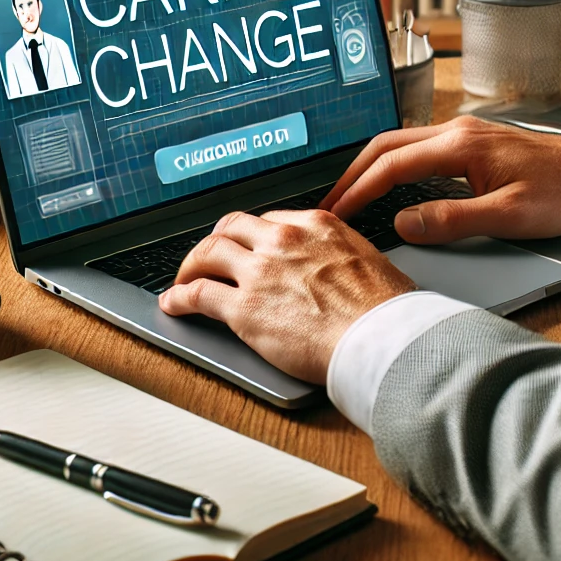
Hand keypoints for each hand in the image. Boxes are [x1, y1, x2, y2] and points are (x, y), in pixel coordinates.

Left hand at [159, 209, 414, 383]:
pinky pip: (199, 295)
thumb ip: (343, 257)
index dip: (253, 237)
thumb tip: (341, 268)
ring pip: (208, 253)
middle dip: (216, 241)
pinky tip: (174, 303)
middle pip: (232, 228)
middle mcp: (283, 240)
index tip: (248, 248)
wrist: (381, 339)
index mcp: (316, 225)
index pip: (271, 220)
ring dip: (191, 265)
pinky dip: (180, 297)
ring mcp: (260, 272)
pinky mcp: (244, 309)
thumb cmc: (386, 311)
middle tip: (209, 257)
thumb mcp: (370, 261)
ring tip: (184, 278)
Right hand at [320, 116, 560, 244]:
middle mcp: (456, 132)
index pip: (392, 165)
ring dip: (370, 167)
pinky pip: (417, 147)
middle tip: (330, 204)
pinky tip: (388, 183)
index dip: (359, 190)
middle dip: (352, 173)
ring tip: (350, 195)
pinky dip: (391, 164)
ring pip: (399, 142)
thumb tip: (405, 223)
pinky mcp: (470, 141)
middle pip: (385, 145)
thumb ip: (454, 219)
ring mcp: (463, 133)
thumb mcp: (510, 216)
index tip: (337, 212)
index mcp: (461, 146)